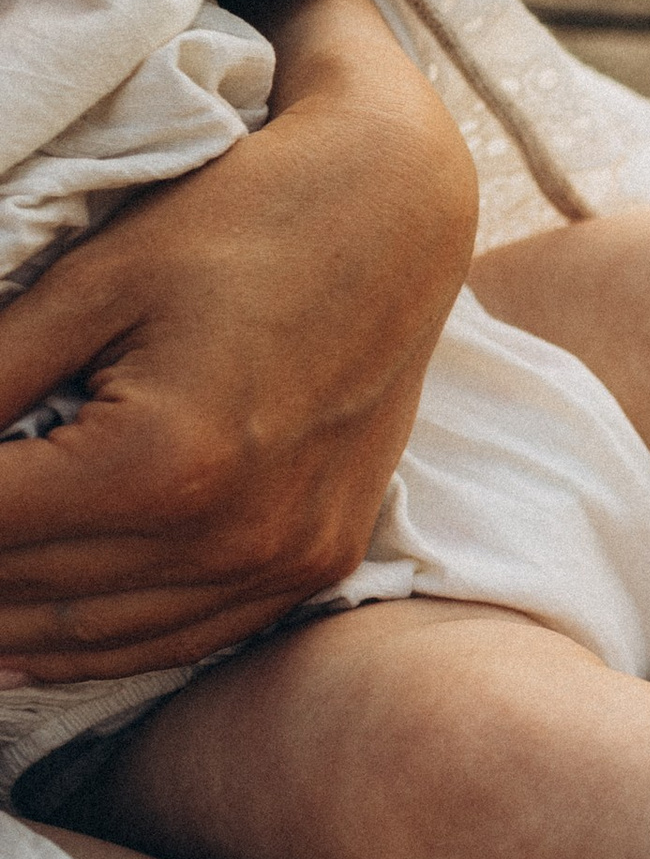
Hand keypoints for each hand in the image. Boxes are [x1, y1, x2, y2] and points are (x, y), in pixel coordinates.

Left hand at [0, 0, 479, 681]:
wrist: (402, 211)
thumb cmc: (242, 218)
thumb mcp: (92, 283)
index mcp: (164, 466)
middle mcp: (230, 539)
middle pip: (24, 598)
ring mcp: (280, 565)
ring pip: (92, 639)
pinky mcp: (311, 565)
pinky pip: (176, 639)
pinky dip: (88, 647)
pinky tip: (20, 635)